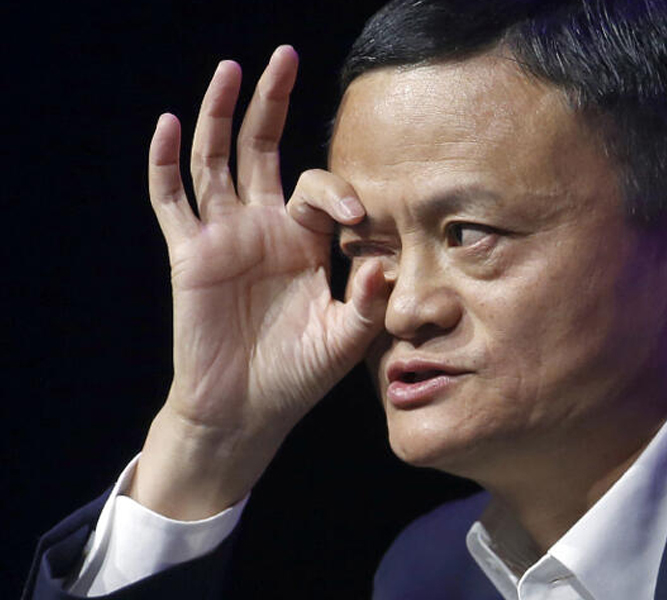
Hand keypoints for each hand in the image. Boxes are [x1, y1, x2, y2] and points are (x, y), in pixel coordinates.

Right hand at [130, 47, 388, 518]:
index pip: (319, 189)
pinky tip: (168, 125)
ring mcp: (224, 236)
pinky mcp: (189, 253)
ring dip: (221, 116)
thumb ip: (368, 301)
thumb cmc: (298, 375)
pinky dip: (166, 164)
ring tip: (231, 70)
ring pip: (216, 161)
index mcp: (305, 242)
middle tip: (284, 56)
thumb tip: (384, 260)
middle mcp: (264, 228)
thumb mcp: (344, 338)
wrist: (247, 409)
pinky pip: (172, 200)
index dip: (341, 195)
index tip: (362, 222)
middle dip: (273, 104)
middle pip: (264, 150)